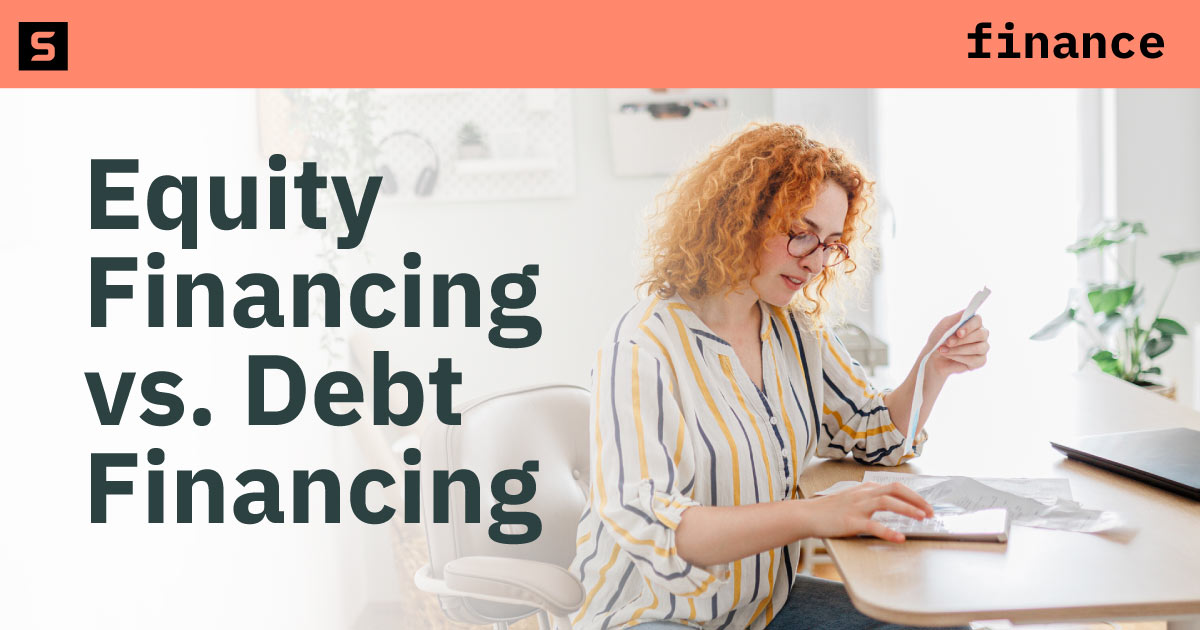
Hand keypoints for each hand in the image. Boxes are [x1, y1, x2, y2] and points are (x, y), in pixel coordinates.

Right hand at [797, 482, 934, 542]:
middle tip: (931, 512)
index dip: (914, 495)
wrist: (807, 515)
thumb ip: (869, 499)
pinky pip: (873, 525)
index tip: (926, 506)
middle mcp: (863, 494)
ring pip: (887, 502)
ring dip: (907, 509)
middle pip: (895, 489)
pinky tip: (899, 538)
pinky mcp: (850, 522)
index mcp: (865, 489)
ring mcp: (857, 507)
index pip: (895, 486)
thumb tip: (889, 502)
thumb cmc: (829, 510)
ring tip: (922, 518)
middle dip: (916, 499)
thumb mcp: (852, 499)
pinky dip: (888, 531)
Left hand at [925, 311, 988, 378]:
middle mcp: (981, 335)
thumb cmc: (940, 338)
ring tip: (943, 350)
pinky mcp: (980, 361)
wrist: (933, 356)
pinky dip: (959, 358)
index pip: (978, 320)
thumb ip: (956, 318)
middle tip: (948, 342)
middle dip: (962, 340)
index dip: (969, 326)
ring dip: (958, 349)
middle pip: (981, 334)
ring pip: (978, 348)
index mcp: (973, 323)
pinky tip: (949, 356)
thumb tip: (967, 312)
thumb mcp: (944, 325)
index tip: (958, 332)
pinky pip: (975, 360)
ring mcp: (982, 348)